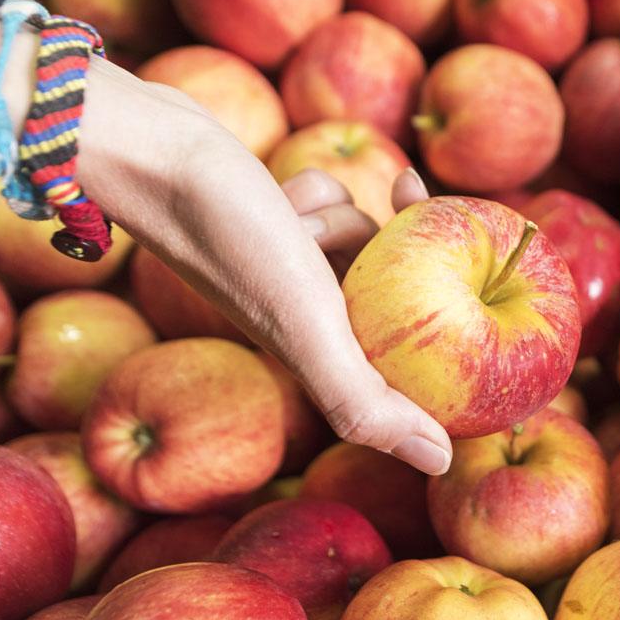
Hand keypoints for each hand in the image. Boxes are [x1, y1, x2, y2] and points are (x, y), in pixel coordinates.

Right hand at [74, 60, 452, 474]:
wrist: (156, 156)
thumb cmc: (232, 243)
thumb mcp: (308, 331)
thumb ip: (366, 404)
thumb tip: (443, 462)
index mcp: (323, 359)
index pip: (410, 365)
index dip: (446, 333)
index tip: (462, 282)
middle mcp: (310, 322)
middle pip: (396, 291)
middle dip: (377, 251)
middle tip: (334, 240)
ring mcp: (291, 275)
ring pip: (367, 239)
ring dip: (338, 217)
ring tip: (290, 218)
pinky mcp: (277, 227)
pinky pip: (335, 202)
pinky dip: (314, 191)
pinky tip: (280, 194)